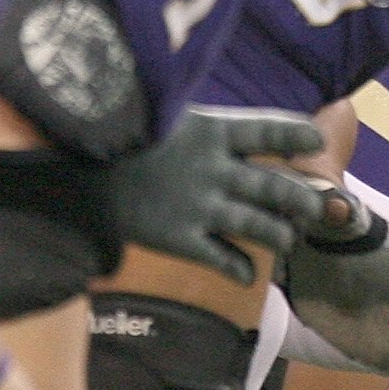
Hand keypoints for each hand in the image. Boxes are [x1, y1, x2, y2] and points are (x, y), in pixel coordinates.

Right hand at [99, 109, 338, 283]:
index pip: (269, 132)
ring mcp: (199, 206)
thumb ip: (198, 126)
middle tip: (313, 208)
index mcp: (212, 131)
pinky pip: (223, 260)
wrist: (72, 169)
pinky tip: (248, 275)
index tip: (316, 145)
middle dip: (302, 200)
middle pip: (276, 187)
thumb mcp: (162, 114)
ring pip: (260, 226)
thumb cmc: (116, 135)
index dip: (297, 138)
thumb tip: (224, 130)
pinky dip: (240, 270)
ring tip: (287, 241)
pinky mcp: (180, 238)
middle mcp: (214, 169)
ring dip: (280, 236)